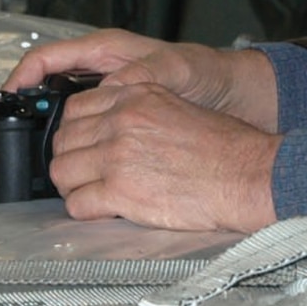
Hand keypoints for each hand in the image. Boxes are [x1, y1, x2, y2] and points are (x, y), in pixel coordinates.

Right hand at [6, 28, 278, 128]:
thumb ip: (142, 75)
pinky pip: (87, 132)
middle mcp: (102, 73)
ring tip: (40, 155)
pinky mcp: (120, 122)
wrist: (237, 97)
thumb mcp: (176, 68)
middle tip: (16, 135)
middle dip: (30, 110)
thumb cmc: (208, 74)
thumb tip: (109, 91)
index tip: (7, 96)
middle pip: (49, 88)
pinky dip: (76, 148)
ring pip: (65, 114)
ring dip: (52, 133)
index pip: (48, 58)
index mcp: (106, 51)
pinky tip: (75, 166)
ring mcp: (110, 98)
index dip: (23, 75)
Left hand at [46, 80, 280, 232]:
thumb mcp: (175, 107)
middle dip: (70, 159)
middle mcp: (120, 120)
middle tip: (85, 174)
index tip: (81, 145)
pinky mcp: (120, 191)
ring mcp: (117, 156)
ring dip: (73, 186)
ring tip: (91, 193)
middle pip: (64, 140)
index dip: (74, 132)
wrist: (244, 175)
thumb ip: (137, 111)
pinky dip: (84, 210)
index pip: (75, 109)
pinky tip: (101, 210)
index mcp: (134, 95)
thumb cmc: (223, 147)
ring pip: (62, 171)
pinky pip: (77, 204)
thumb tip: (109, 129)